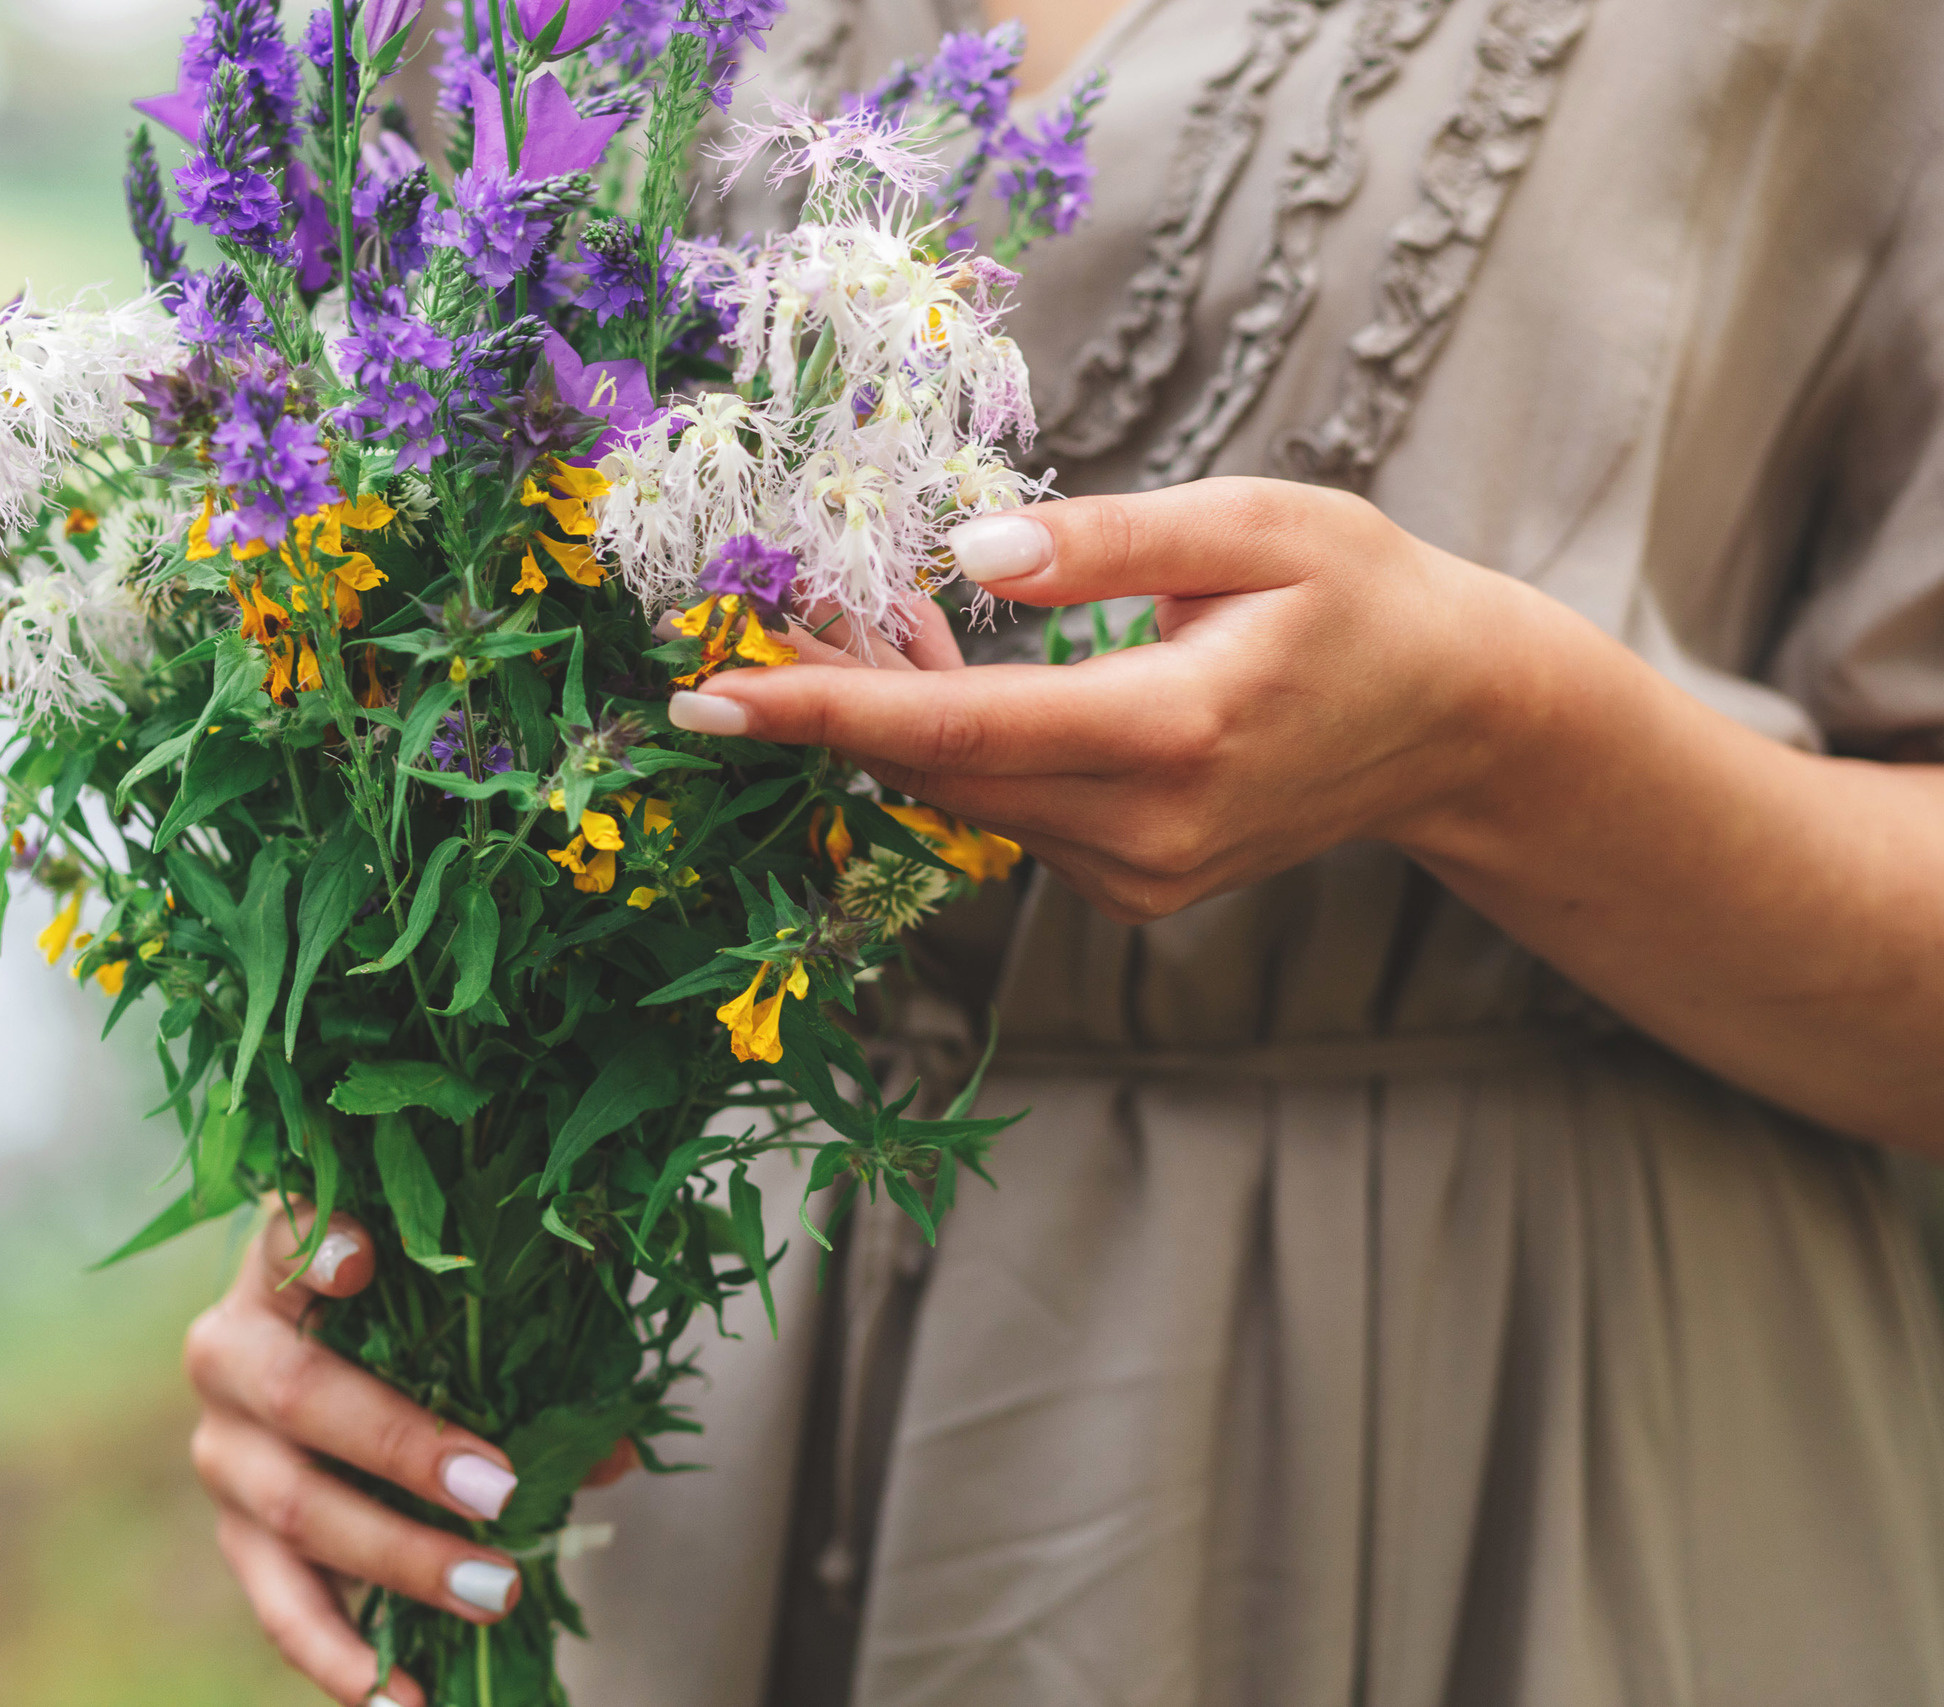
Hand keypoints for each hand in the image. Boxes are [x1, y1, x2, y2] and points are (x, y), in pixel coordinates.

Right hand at [187, 1201, 635, 1705]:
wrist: (309, 1377)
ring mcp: (222, 1452)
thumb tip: (611, 1453)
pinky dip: (340, 1660)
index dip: (319, 1241)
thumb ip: (518, 1363)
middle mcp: (230, 1355)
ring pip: (292, 1509)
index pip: (286, 1234)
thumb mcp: (451, 1326)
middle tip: (500, 1490)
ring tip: (492, 1593)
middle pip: (300, 1396)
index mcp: (281, 1276)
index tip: (368, 1256)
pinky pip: (279, 1607)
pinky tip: (401, 1698)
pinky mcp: (233, 1537)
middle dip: (404, 1447)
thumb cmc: (399, 1328)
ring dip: (399, 1558)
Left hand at [668, 478, 1515, 920]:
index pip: (958, 732)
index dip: (822, 712)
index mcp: (1175, 734)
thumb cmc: (1364, 598)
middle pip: (937, 771)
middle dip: (832, 697)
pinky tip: (936, 665)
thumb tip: (970, 551)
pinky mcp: (1131, 883)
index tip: (705, 700)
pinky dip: (955, 743)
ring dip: (892, 714)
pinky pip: (1006, 809)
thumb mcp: (1258, 525)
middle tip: (764, 608)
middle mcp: (1146, 829)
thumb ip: (1108, 540)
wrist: (1454, 723)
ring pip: (964, 794)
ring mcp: (1138, 872)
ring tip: (855, 612)